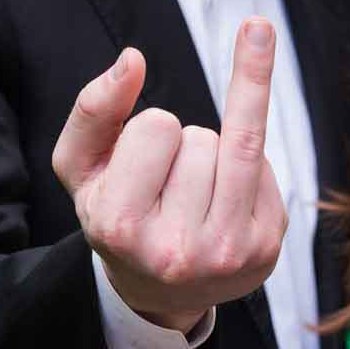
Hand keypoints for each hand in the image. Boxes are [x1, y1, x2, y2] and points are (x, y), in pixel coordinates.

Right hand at [52, 19, 287, 333]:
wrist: (157, 289)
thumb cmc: (116, 212)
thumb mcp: (81, 165)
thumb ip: (94, 107)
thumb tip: (133, 59)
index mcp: (120, 227)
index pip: (157, 125)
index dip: (149, 130)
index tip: (137, 167)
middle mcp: (175, 250)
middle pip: (202, 136)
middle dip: (185, 145)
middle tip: (166, 189)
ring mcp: (228, 252)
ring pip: (241, 144)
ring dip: (217, 152)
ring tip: (194, 195)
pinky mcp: (267, 246)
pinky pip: (268, 164)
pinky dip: (246, 167)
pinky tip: (224, 203)